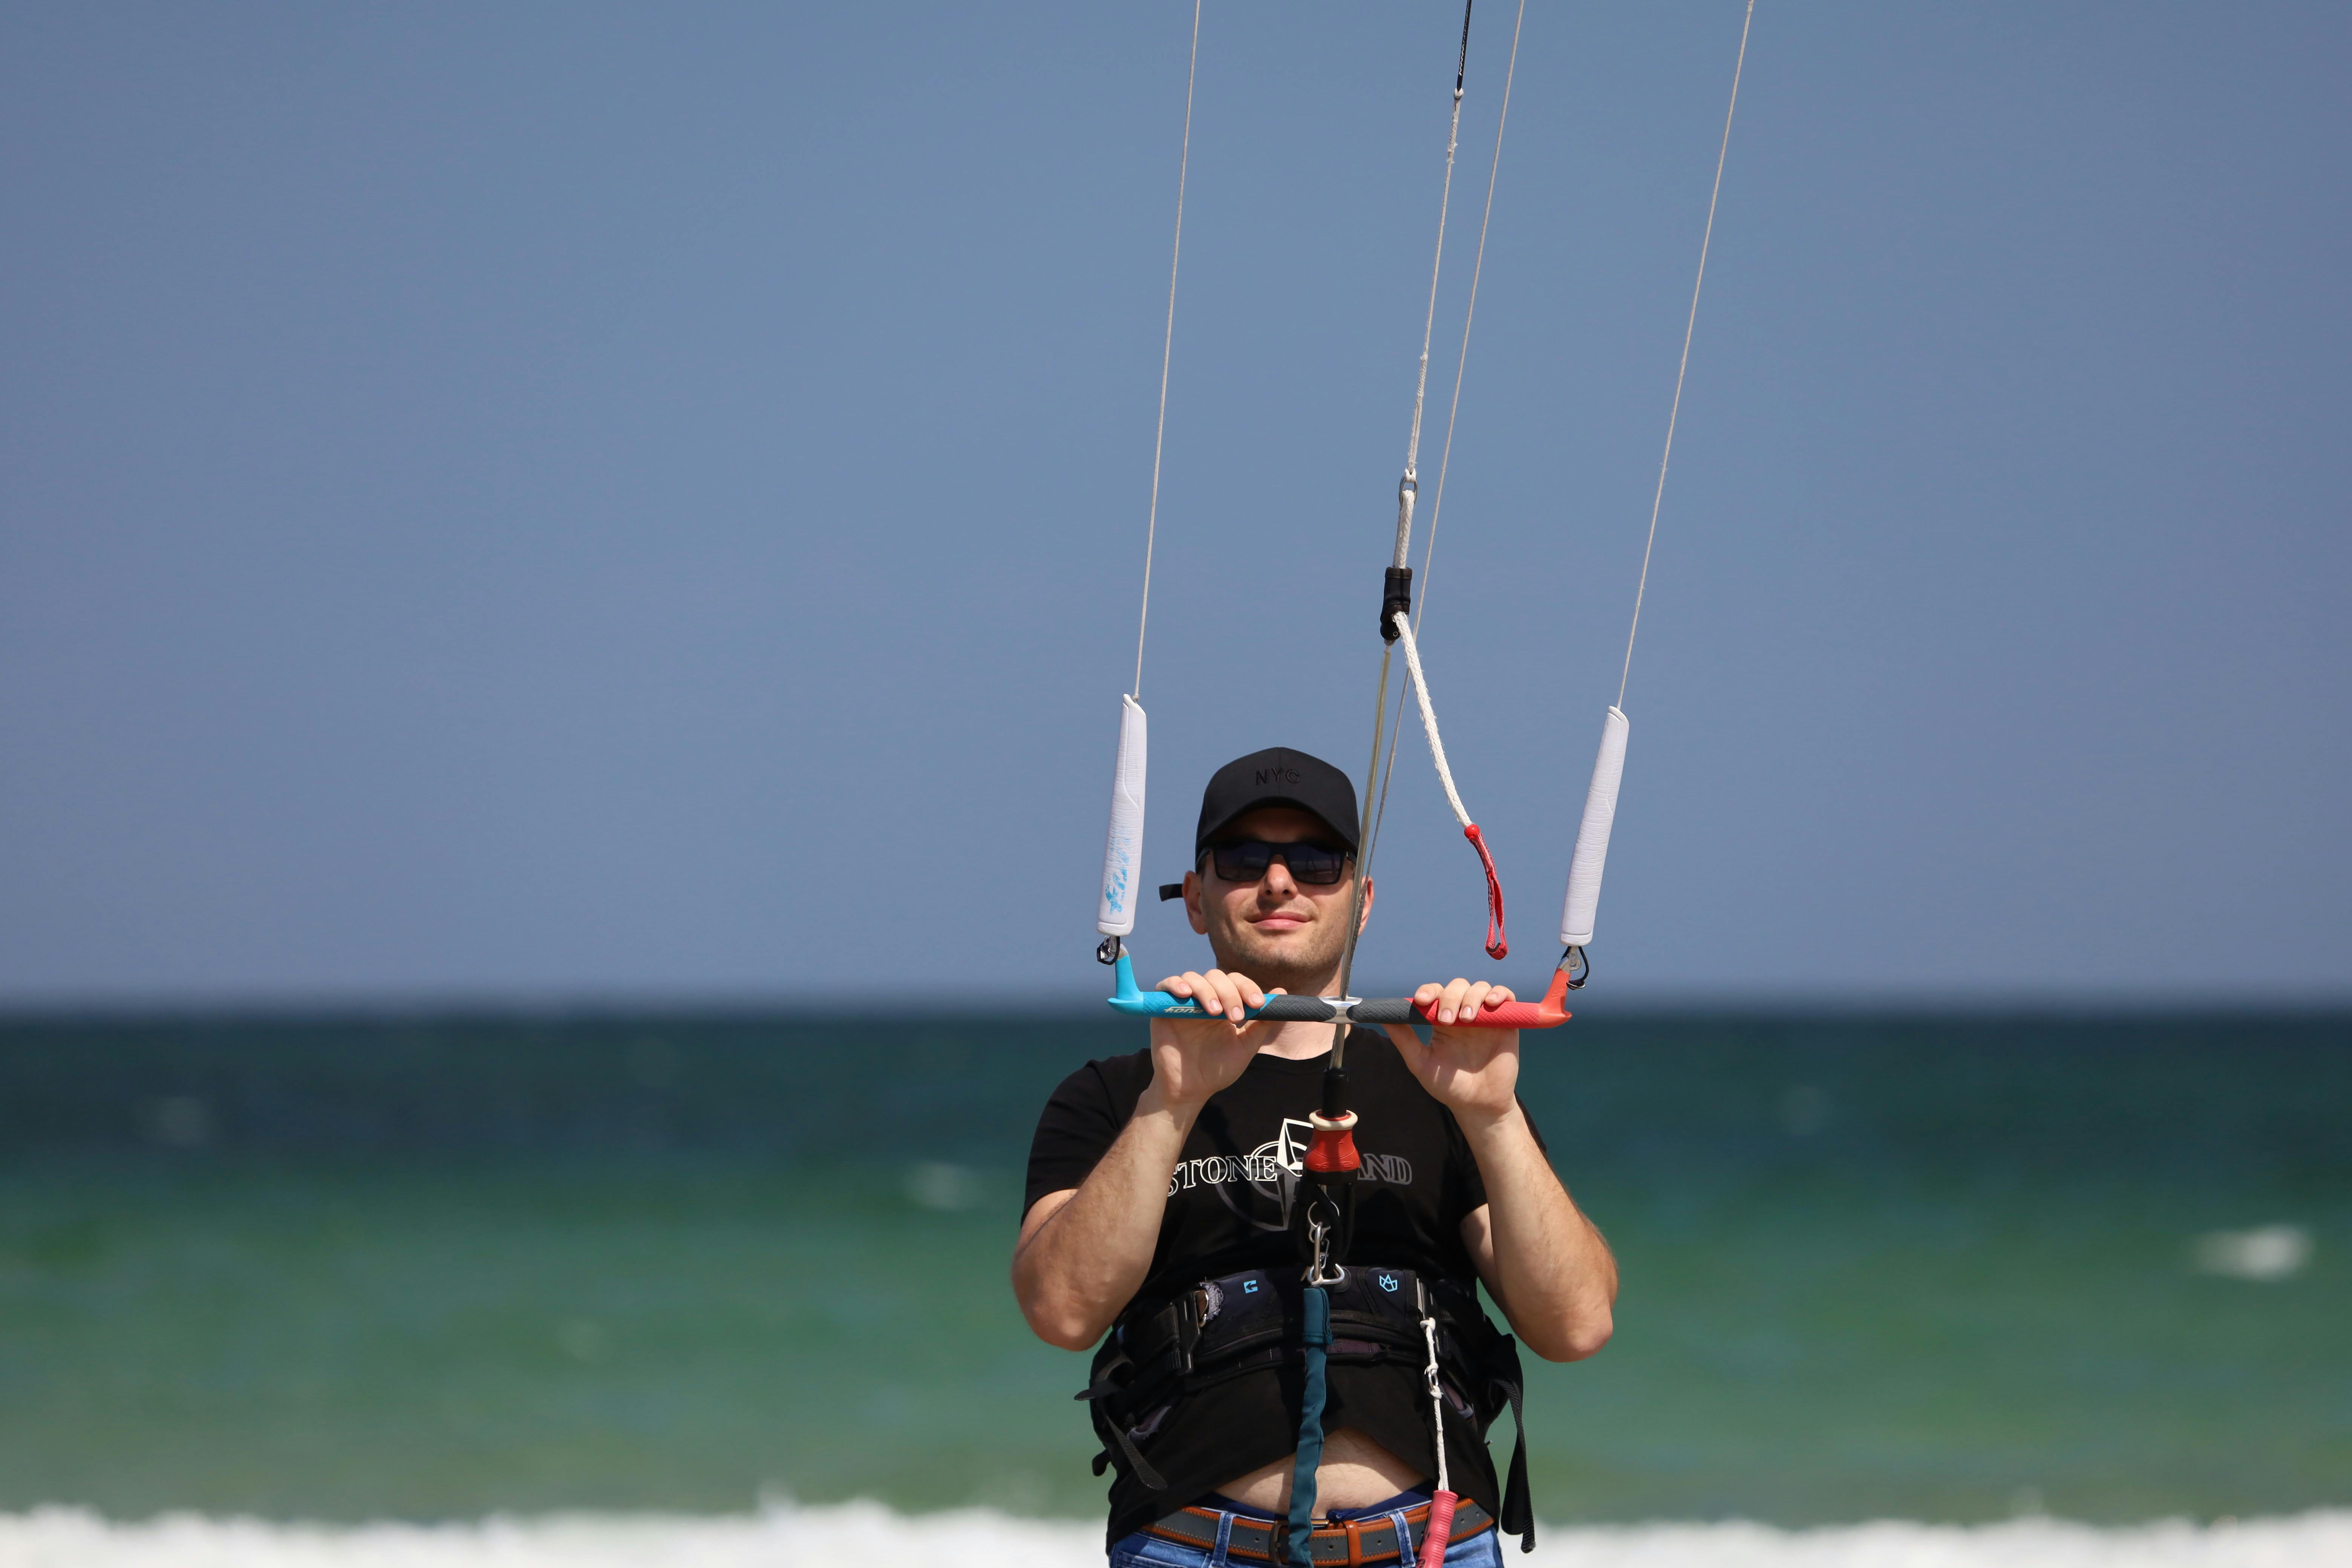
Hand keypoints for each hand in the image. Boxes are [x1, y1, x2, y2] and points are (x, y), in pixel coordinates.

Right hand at [1143, 970, 1280, 1119]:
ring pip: (1193, 977)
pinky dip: (1175, 984)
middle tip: (1236, 1016)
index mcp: (1224, 1005)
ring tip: (1214, 1013)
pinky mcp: (1163, 1009)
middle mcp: (1204, 1000)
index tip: (1258, 1004)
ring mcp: (1183, 1003)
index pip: (1235, 982)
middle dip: (1230, 992)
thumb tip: (1281, 994)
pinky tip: (1185, 995)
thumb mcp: (1245, 1046)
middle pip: (1216, 976)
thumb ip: (1262, 1023)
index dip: (1247, 987)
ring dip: (1207, 990)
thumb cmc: (1217, 1070)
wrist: (1190, 1091)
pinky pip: (1165, 985)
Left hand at [1382, 978, 1520, 1127]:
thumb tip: (1382, 1017)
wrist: (1478, 1105)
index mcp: (1441, 1020)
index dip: (1428, 991)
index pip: (1435, 993)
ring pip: (1480, 988)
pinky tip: (1492, 1003)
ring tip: (1467, 1019)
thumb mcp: (1421, 1063)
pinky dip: (1500, 994)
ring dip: (1472, 997)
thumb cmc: (1449, 1086)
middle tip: (1446, 1020)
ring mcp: (1485, 1017)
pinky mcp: (1506, 1023)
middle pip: (1457, 986)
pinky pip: (1506, 997)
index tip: (1421, 1000)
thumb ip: (1404, 1040)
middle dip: (1450, 997)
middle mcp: (1463, 1014)